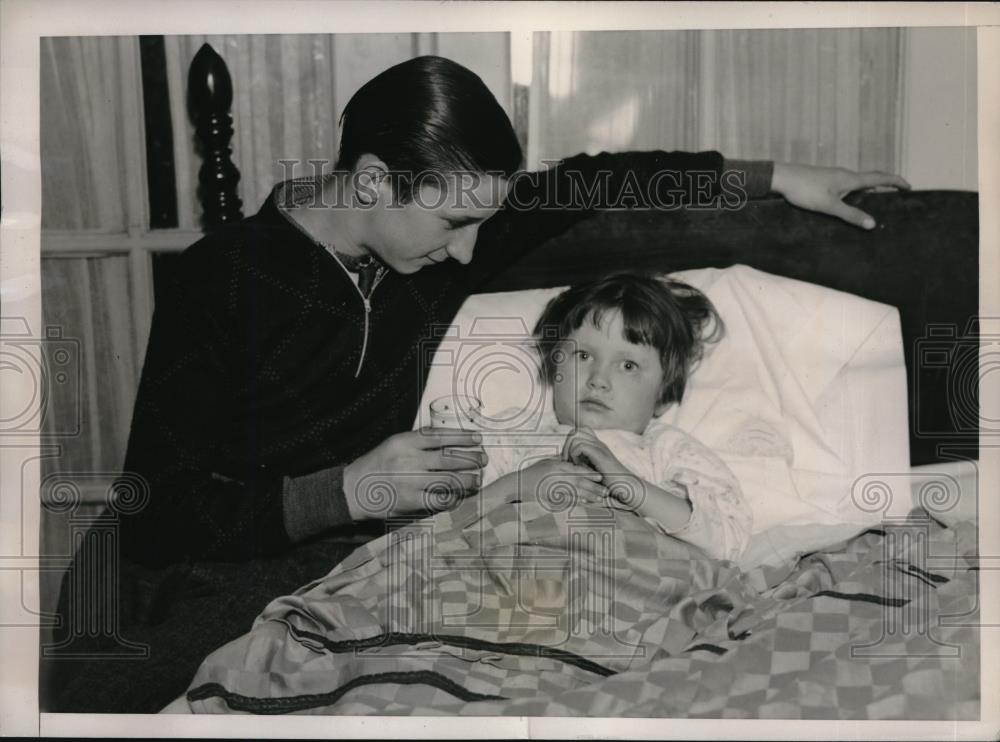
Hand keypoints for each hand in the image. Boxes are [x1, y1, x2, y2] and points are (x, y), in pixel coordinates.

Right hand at [342, 427, 485, 519]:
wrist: (355, 489)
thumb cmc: (378, 464)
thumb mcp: (395, 443)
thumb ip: (420, 441)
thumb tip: (453, 442)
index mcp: (405, 442)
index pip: (440, 436)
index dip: (462, 437)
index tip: (477, 438)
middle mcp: (409, 460)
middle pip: (449, 459)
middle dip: (471, 460)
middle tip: (482, 460)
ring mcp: (410, 482)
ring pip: (448, 481)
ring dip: (467, 481)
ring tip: (476, 480)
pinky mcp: (411, 502)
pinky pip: (439, 500)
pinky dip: (453, 498)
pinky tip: (460, 496)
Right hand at [516, 457, 606, 507]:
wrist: (516, 484)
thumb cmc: (532, 474)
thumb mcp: (546, 464)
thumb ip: (560, 464)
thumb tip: (574, 465)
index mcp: (556, 465)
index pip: (577, 469)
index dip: (590, 474)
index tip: (601, 477)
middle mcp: (556, 474)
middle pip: (579, 480)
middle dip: (593, 486)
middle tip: (606, 491)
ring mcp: (552, 485)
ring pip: (574, 490)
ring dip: (588, 495)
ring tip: (600, 499)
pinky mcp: (548, 495)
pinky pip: (565, 499)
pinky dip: (576, 501)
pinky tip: (585, 504)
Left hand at [562, 427, 642, 508]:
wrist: (627, 487)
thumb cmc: (610, 483)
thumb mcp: (592, 471)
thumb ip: (583, 464)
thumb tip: (566, 463)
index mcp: (596, 446)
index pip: (578, 432)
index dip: (569, 443)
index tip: (568, 459)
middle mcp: (598, 444)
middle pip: (575, 431)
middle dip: (566, 445)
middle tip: (568, 461)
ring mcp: (600, 448)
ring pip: (576, 437)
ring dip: (570, 451)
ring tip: (573, 465)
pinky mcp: (601, 456)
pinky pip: (580, 446)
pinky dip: (575, 455)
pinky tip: (579, 467)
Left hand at [771, 162, 909, 229]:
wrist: (782, 178)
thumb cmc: (805, 191)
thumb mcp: (830, 206)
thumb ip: (851, 215)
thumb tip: (872, 224)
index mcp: (851, 179)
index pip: (880, 178)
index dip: (896, 182)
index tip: (909, 187)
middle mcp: (845, 175)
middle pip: (871, 179)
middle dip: (886, 185)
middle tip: (897, 192)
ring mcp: (834, 176)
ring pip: (858, 182)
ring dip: (870, 189)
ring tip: (878, 199)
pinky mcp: (825, 180)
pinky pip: (847, 185)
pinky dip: (856, 191)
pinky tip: (850, 200)